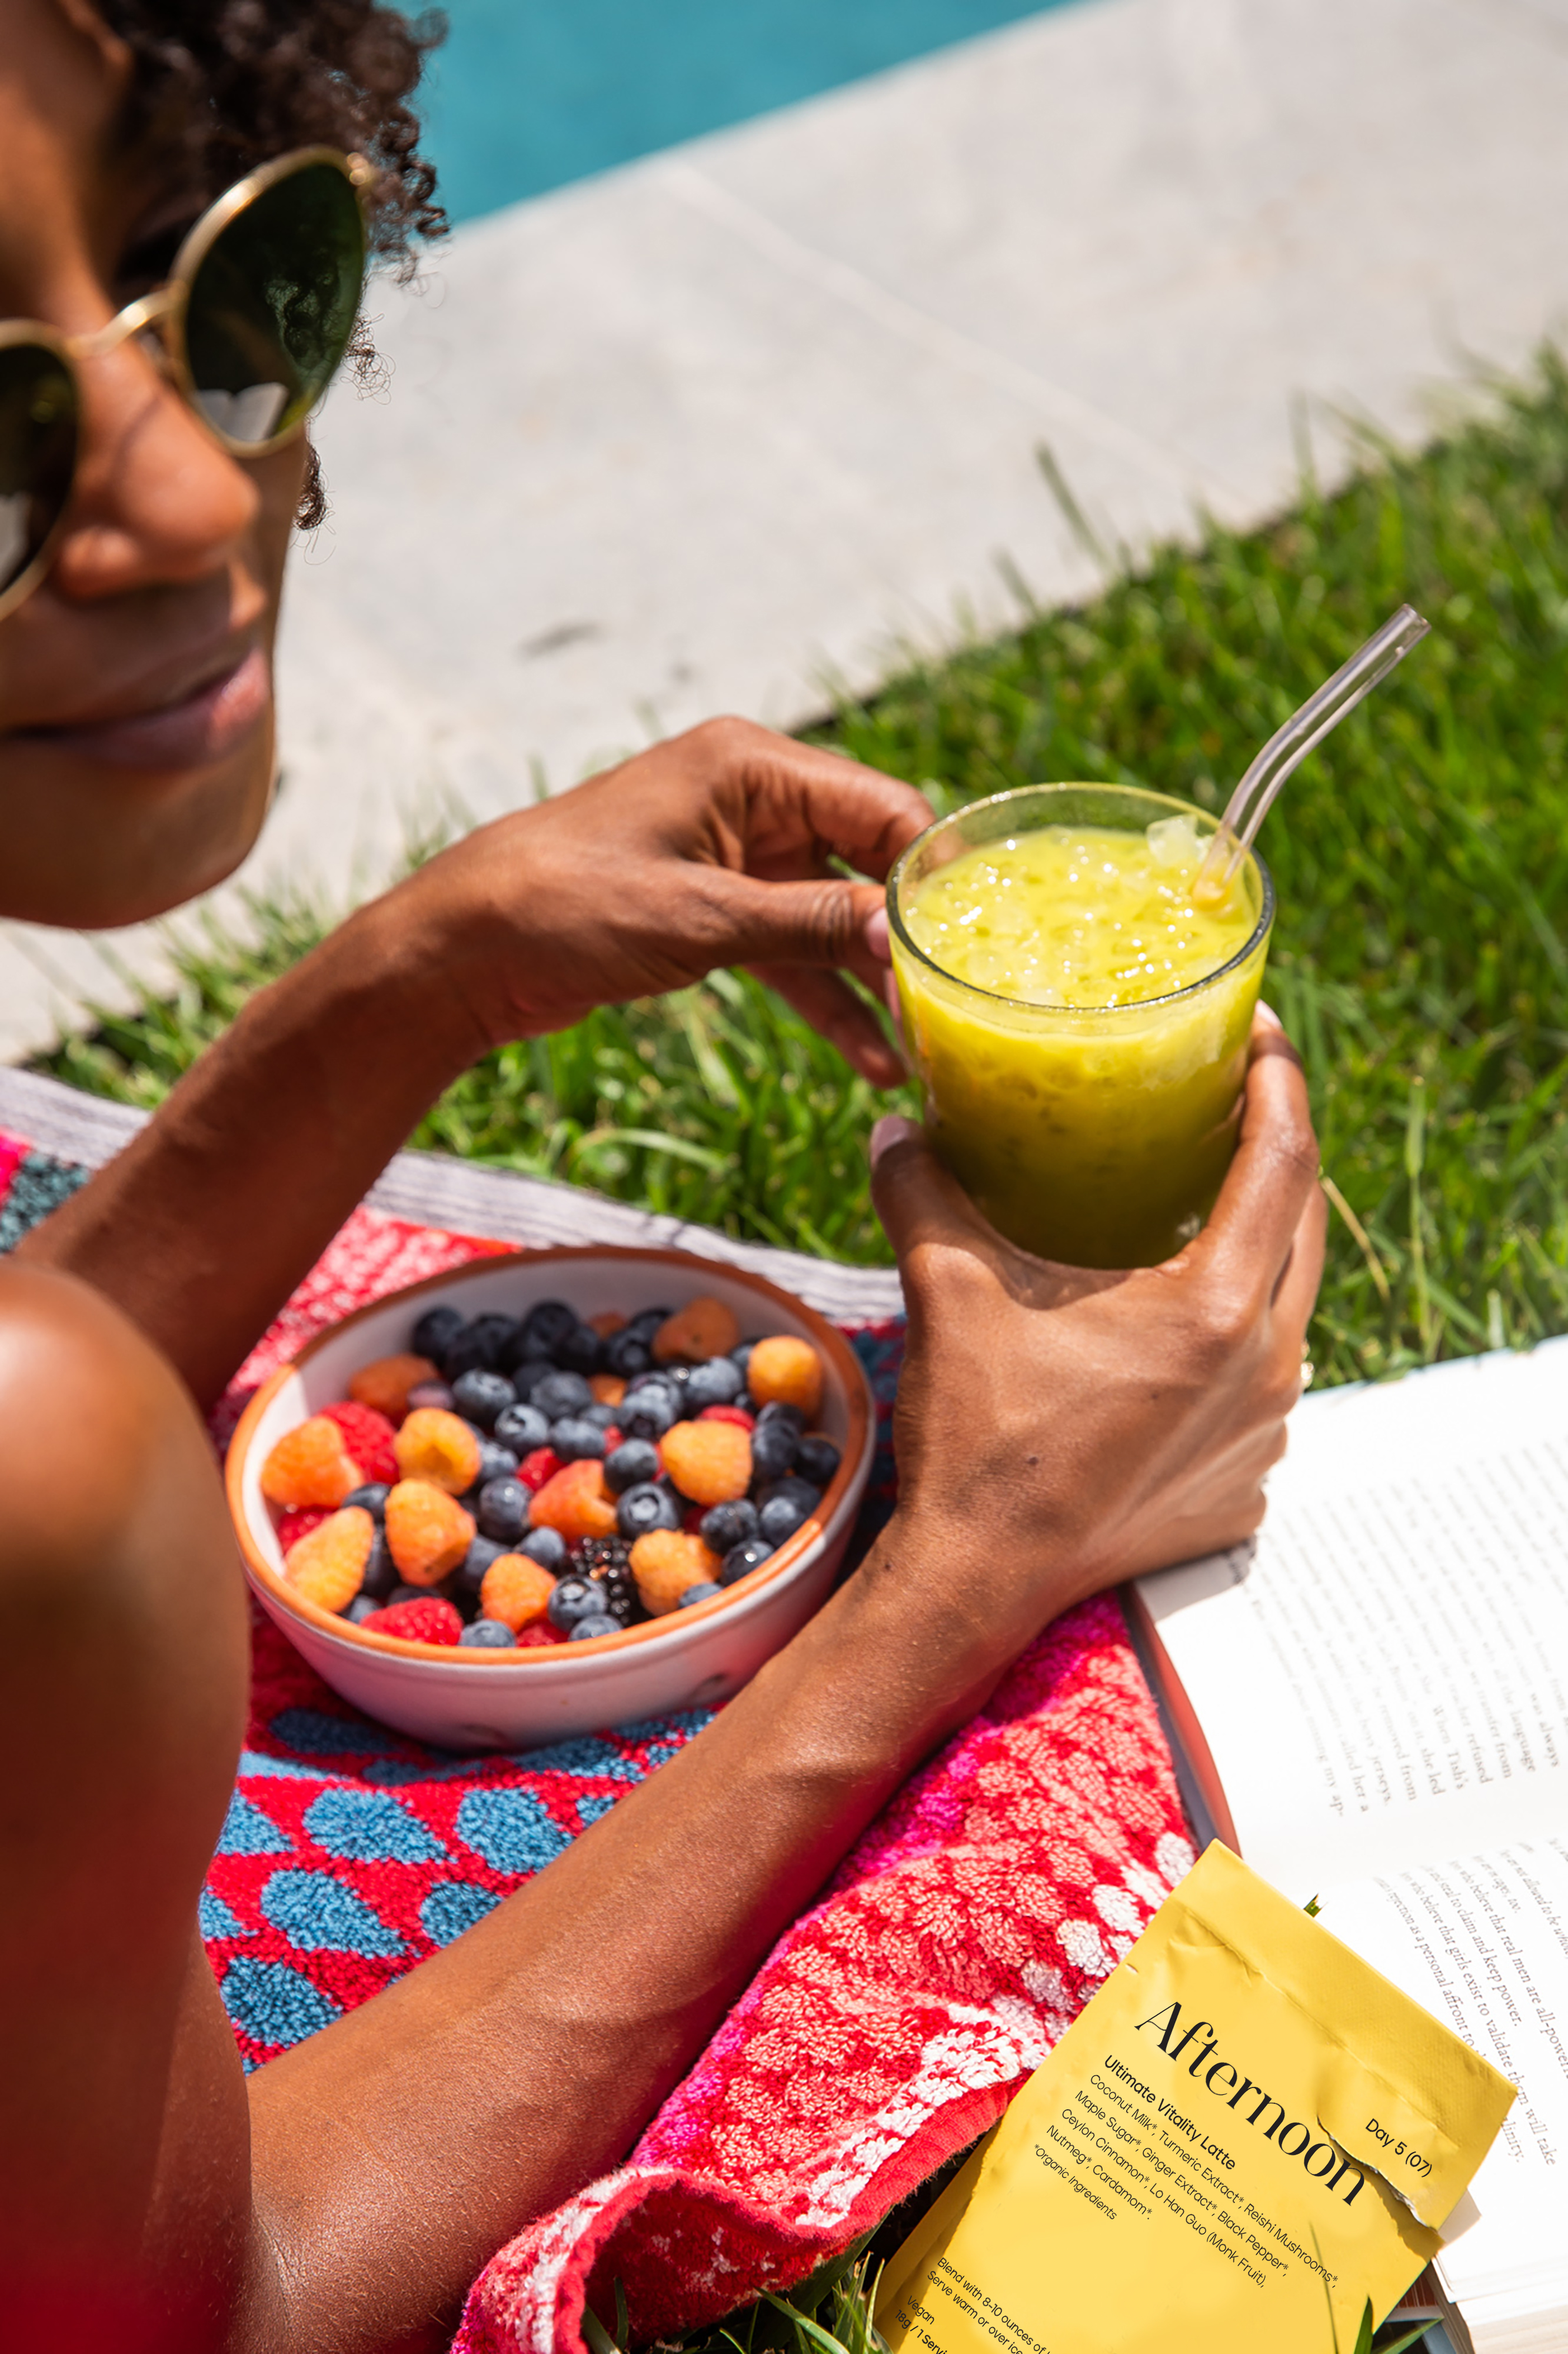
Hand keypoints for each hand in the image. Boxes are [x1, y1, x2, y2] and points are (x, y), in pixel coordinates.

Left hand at [407, 718, 933, 1084]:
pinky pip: (791, 952)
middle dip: (907, 934)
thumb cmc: (565, 904)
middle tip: (954, 1005)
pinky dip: (824, 998)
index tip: (968, 942)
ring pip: (833, 917)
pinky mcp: (714, 912)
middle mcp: (753, 801)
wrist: (463, 948)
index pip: (883, 807)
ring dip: (871, 981)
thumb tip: (905, 936)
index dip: (929, 874)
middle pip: (867, 861)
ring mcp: (735, 858)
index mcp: (752, 765)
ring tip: (923, 1046)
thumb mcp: (701, 918)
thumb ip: (810, 924)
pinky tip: (868, 1055)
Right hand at [871, 1006, 1325, 1621]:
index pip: (1285, 1161)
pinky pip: (1260, 1384)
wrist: (977, 1584)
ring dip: (1253, 1245)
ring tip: (1198, 1200)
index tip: (1262, 1030)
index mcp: (1219, 1312)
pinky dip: (1231, 1335)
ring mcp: (1264, 1435)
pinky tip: (1173, 1319)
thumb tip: (892, 1128)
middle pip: (1304, 1224)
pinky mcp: (1242, 1483)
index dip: (1279, 1081)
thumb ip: (924, 1193)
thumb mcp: (949, 1295)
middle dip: (1275, 1150)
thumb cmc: (975, 1441)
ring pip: (1285, 1307)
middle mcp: (1269, 1371)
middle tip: (1228, 1096)